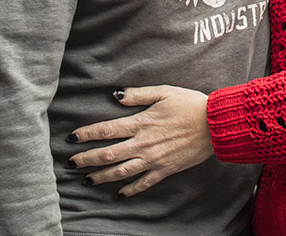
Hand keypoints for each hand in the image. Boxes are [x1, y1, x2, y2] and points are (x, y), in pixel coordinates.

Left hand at [68, 85, 212, 196]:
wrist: (214, 124)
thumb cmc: (190, 104)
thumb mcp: (164, 92)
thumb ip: (138, 94)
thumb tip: (116, 95)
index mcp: (141, 123)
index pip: (106, 130)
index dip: (86, 134)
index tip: (71, 138)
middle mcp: (143, 144)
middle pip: (108, 154)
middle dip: (86, 159)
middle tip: (70, 164)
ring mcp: (153, 159)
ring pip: (121, 172)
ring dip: (101, 176)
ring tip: (87, 179)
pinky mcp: (165, 170)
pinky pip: (143, 183)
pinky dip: (129, 190)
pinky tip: (118, 193)